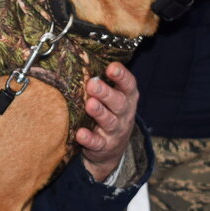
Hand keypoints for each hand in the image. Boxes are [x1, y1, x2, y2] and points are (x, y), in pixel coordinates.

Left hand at [77, 62, 138, 181]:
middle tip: (93, 84)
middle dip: (106, 93)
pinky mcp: (104, 146)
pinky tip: (80, 134)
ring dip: (99, 113)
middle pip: (119, 103)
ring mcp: (115, 131)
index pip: (129, 85)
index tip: (111, 68)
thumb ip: (103, 82)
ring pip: (109, 122)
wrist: (111, 150)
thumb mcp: (113, 97)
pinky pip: (97, 143)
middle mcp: (124, 114)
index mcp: (127, 98)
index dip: (121, 76)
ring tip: (90, 105)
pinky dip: (89, 139)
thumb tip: (83, 59)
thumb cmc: (109, 114)